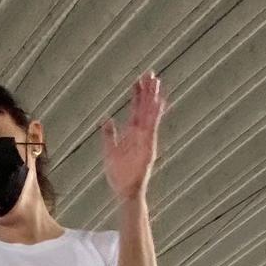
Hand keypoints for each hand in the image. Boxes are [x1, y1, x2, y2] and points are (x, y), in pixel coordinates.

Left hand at [100, 71, 165, 202]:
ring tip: (157, 82)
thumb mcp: (109, 151)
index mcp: (132, 134)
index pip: (135, 109)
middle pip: (145, 108)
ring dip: (153, 98)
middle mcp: (141, 134)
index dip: (136, 95)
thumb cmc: (119, 175)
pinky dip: (156, 115)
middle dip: (147, 91)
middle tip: (150, 73)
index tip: (138, 80)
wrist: (125, 191)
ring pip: (150, 114)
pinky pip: (153, 127)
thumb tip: (106, 120)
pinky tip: (160, 103)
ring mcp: (146, 139)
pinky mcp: (149, 146)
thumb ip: (109, 134)